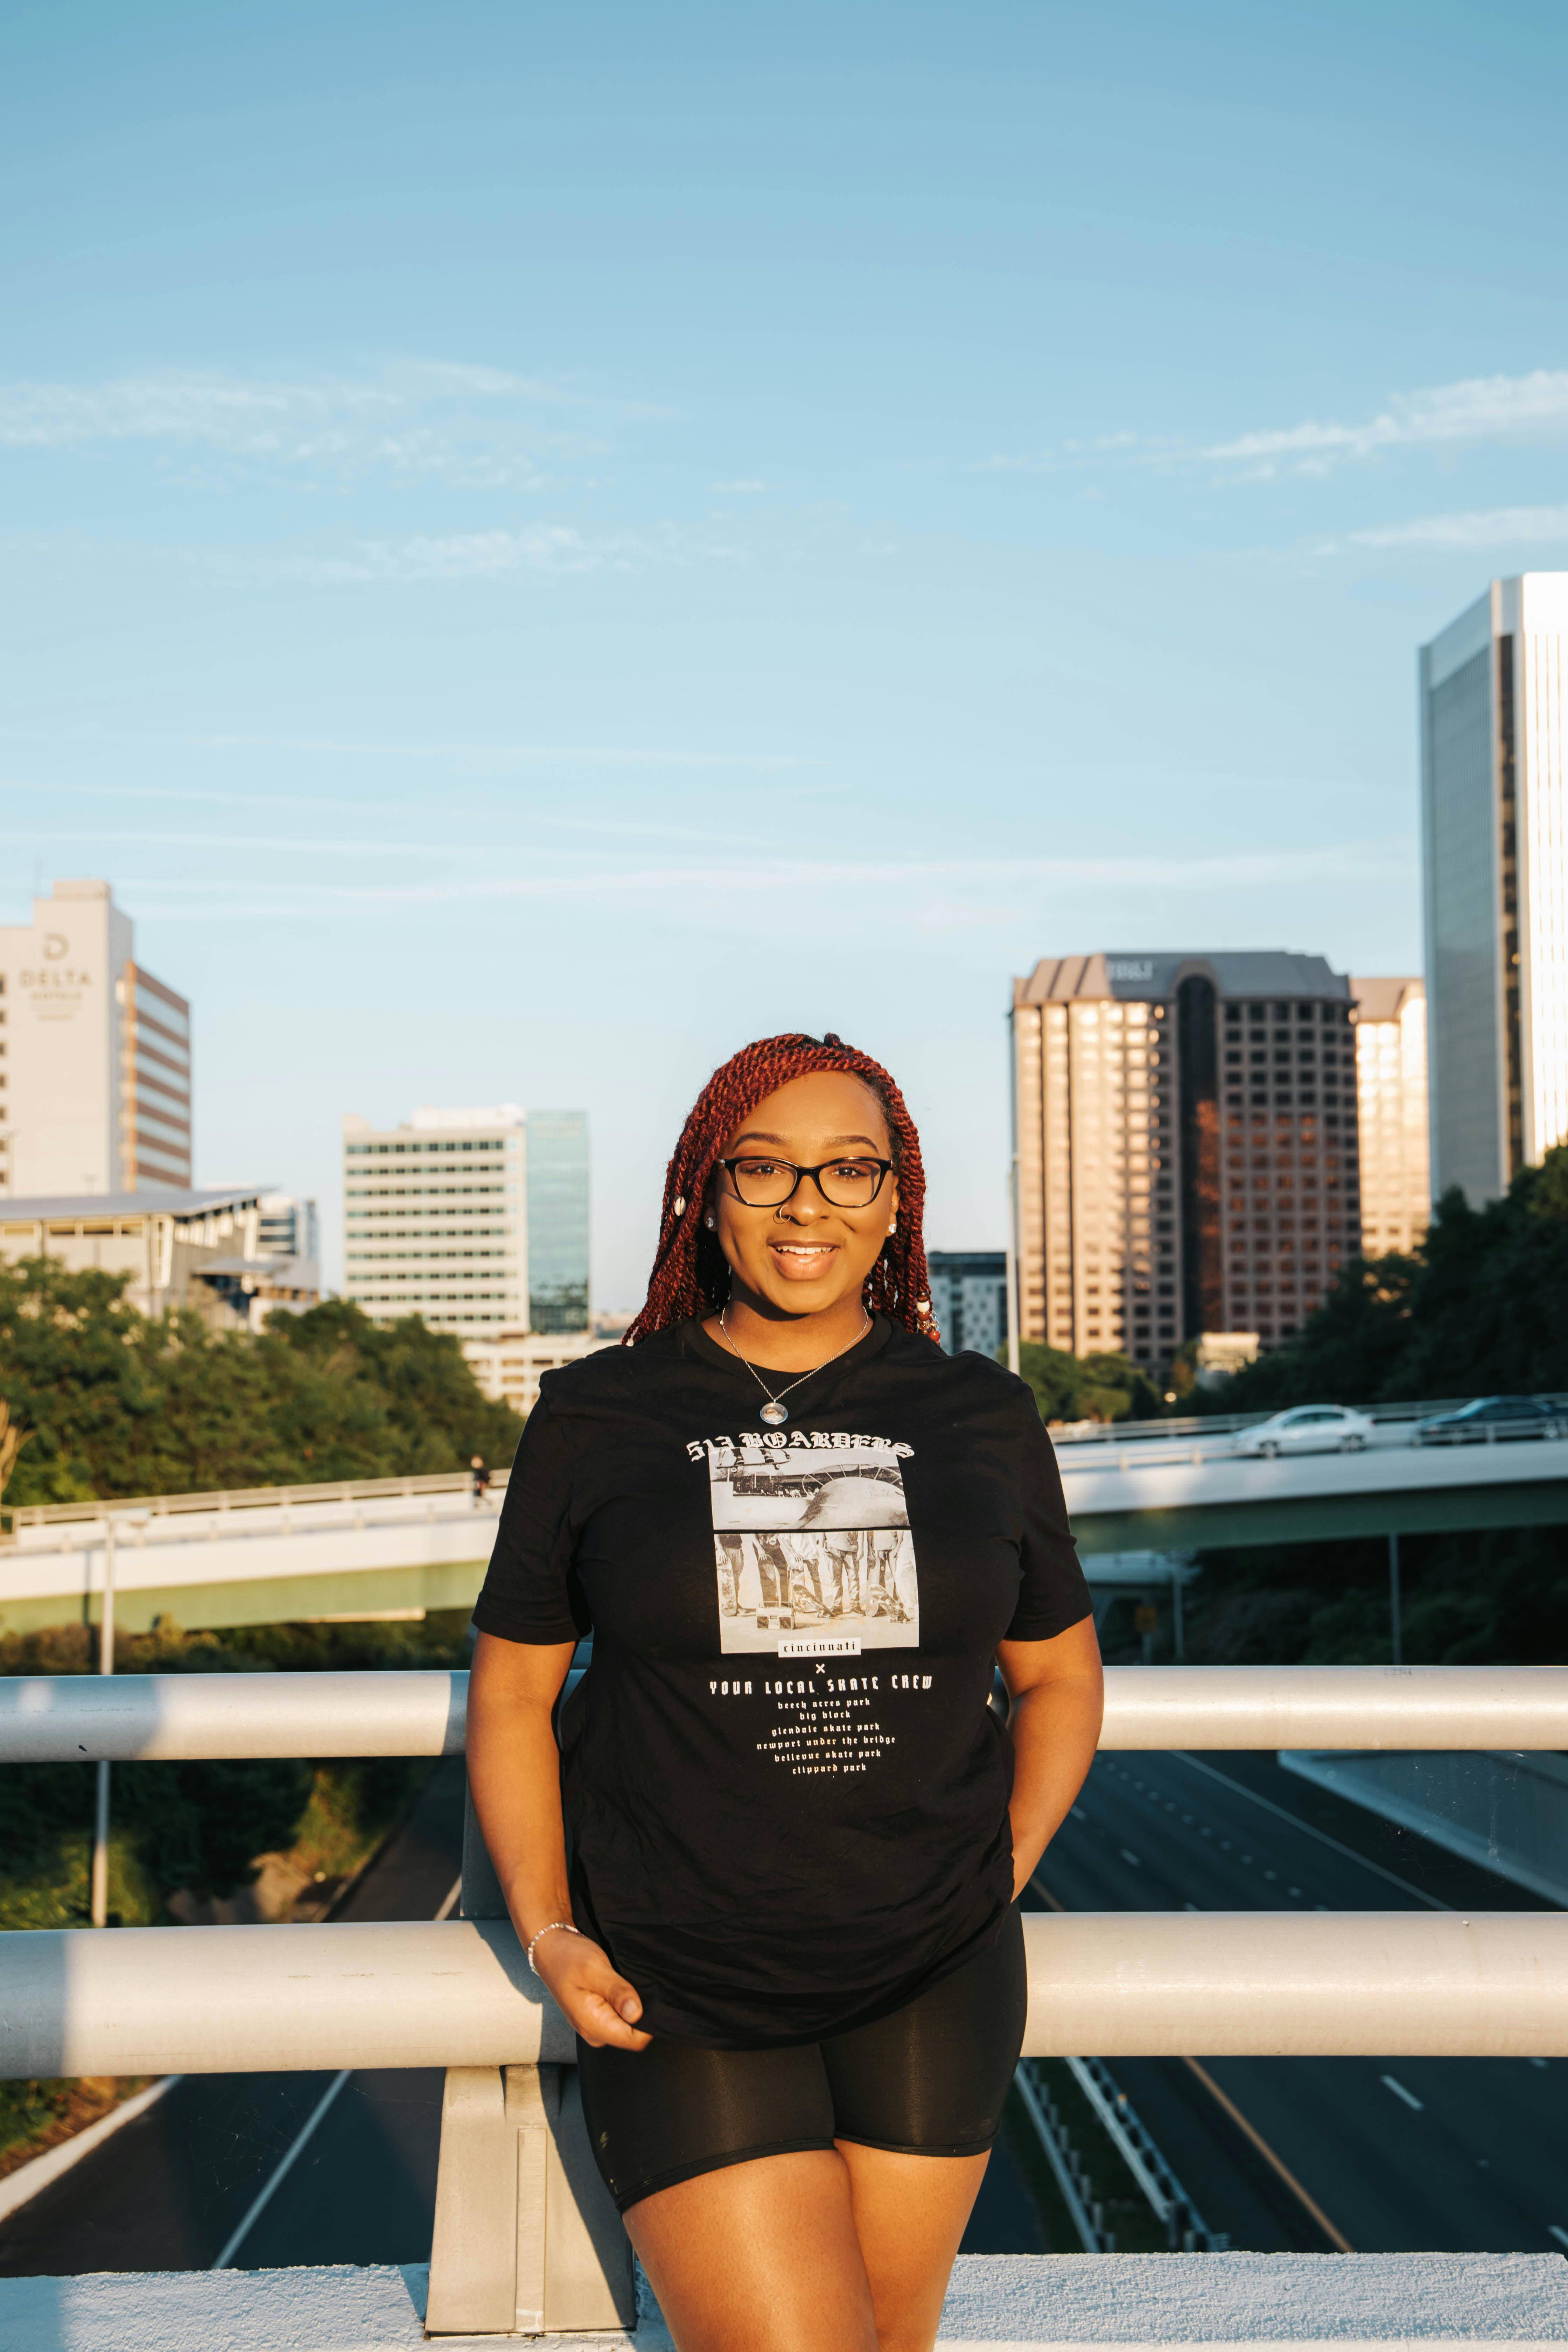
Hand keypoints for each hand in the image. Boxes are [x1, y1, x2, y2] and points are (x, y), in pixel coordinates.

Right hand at [532, 1928, 651, 2050]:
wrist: (550, 1950)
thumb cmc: (568, 1957)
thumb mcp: (594, 1968)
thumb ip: (617, 1992)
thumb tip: (636, 2014)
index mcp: (592, 2025)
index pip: (634, 2040)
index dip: (649, 2022)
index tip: (649, 1998)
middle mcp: (593, 2032)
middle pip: (633, 2034)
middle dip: (640, 2012)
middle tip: (631, 1984)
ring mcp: (594, 2027)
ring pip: (627, 2025)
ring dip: (630, 2006)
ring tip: (622, 1982)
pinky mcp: (595, 2018)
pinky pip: (618, 2018)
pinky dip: (623, 2003)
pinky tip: (617, 1987)